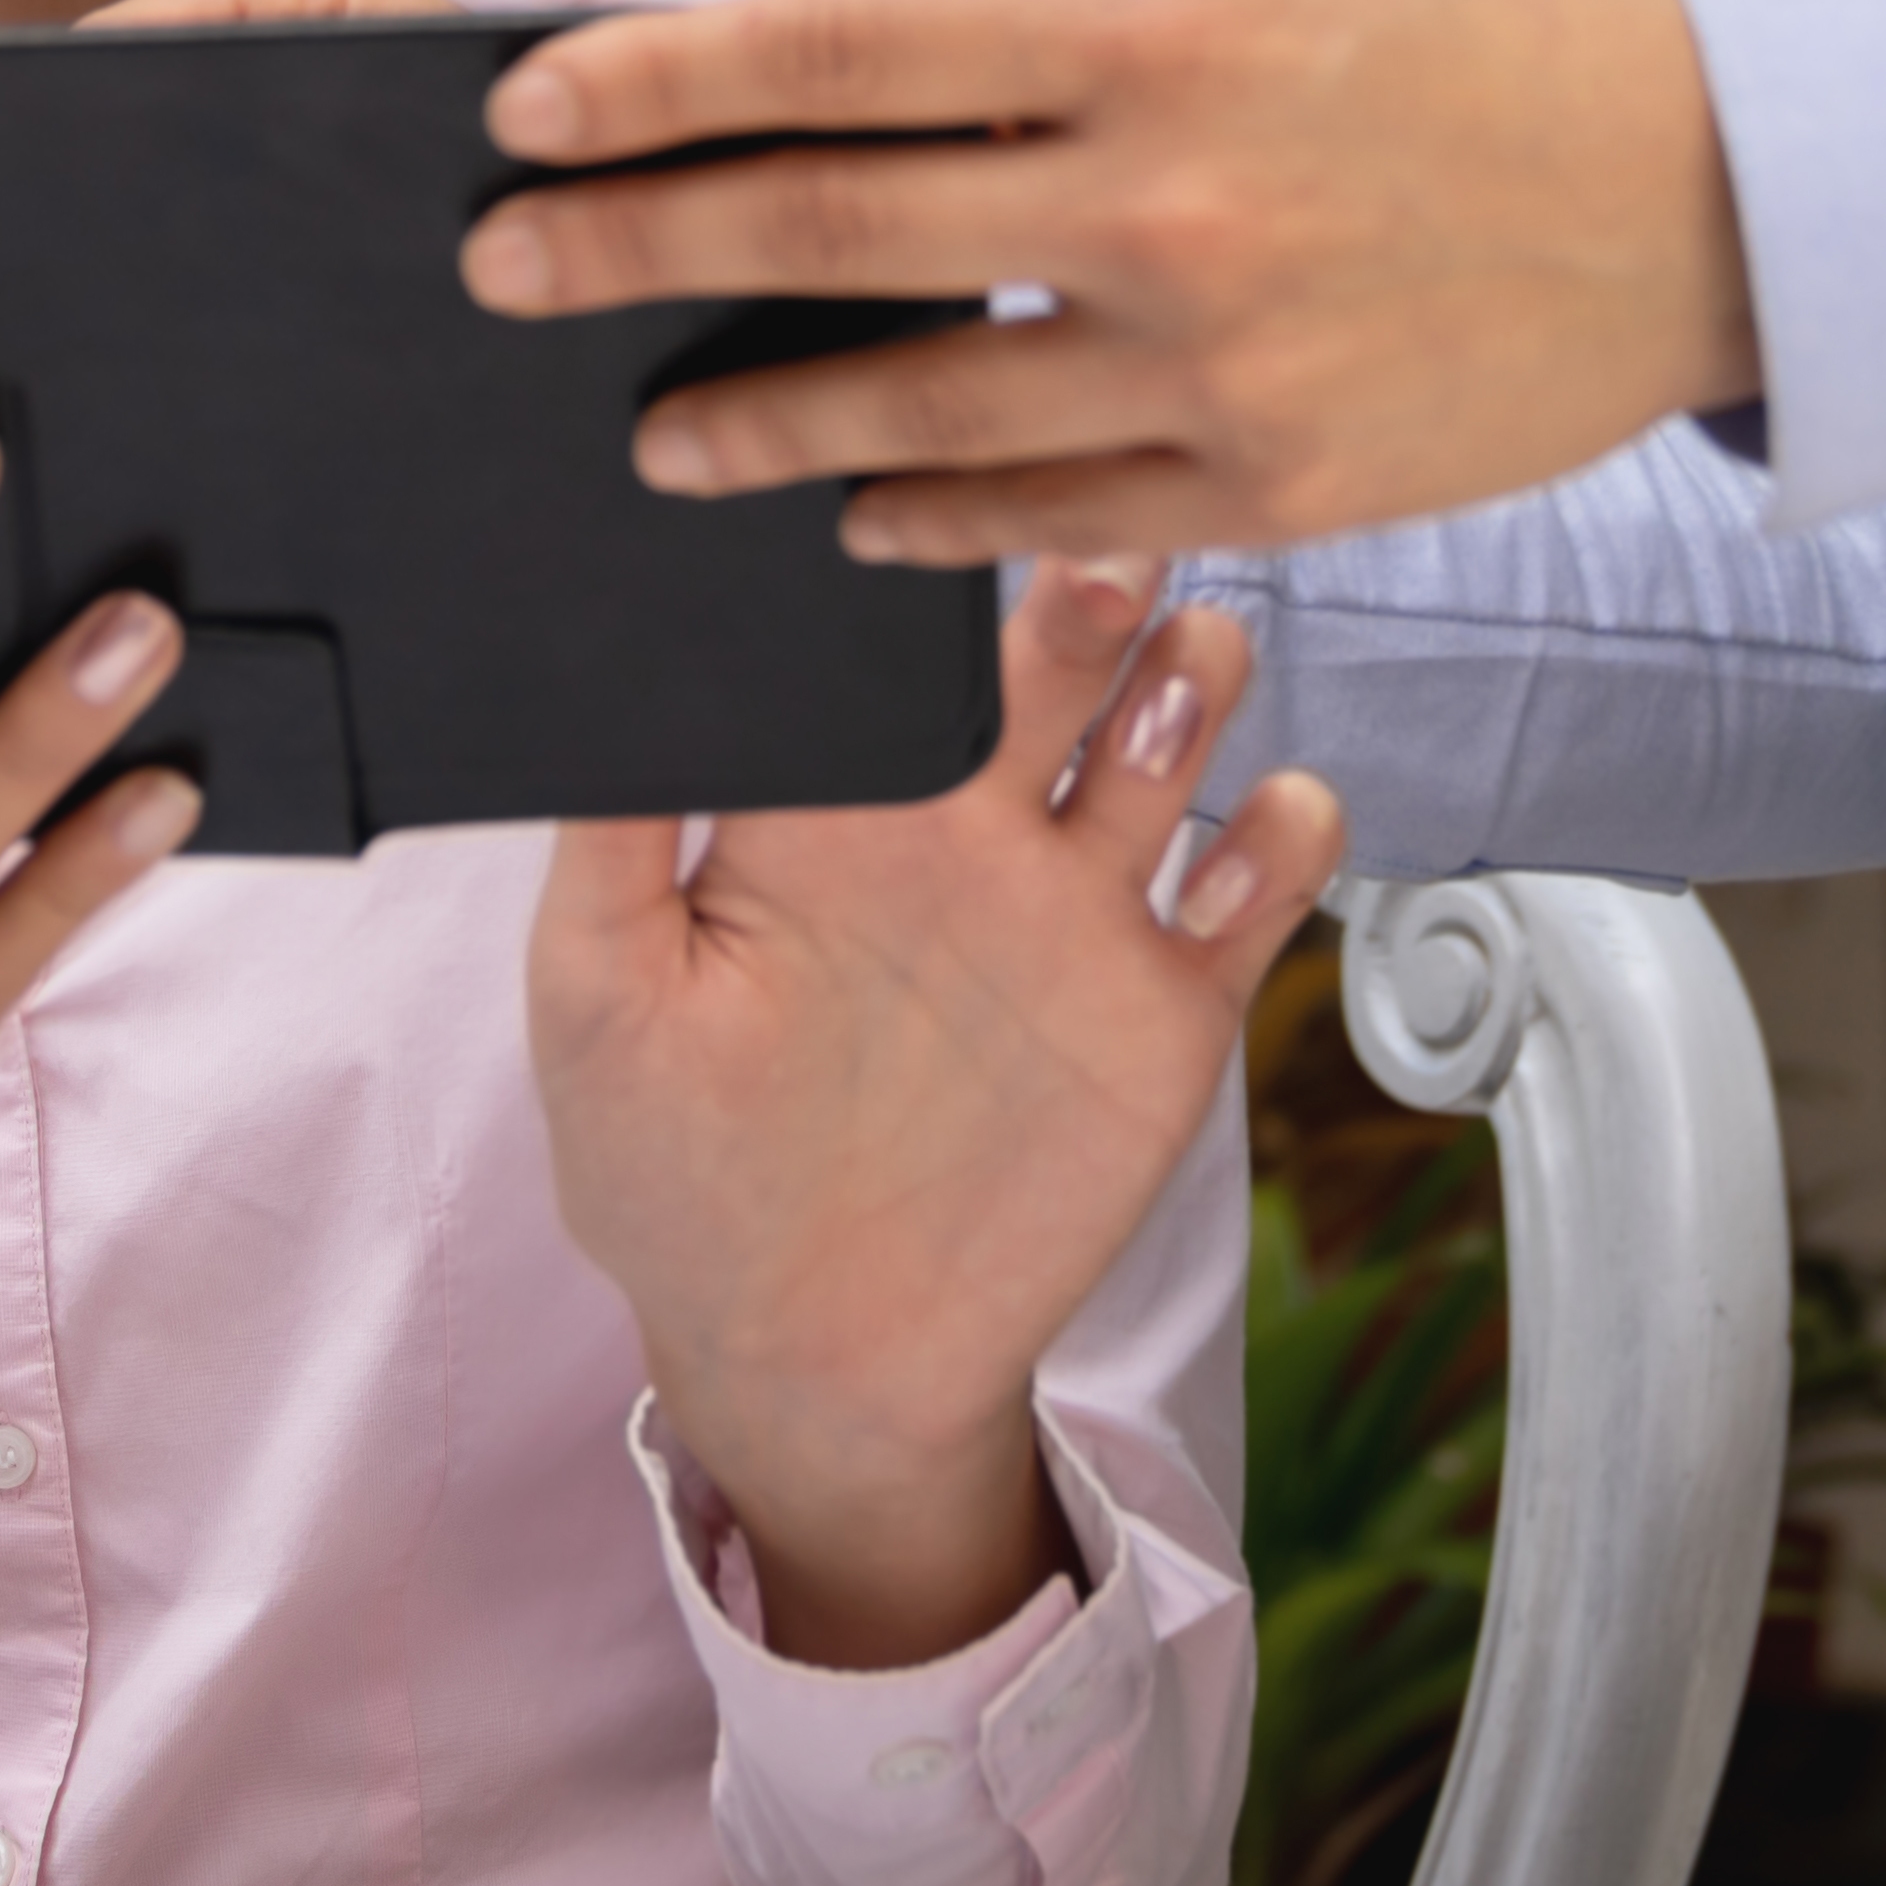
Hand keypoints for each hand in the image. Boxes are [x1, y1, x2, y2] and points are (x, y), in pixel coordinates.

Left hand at [459, 0, 1760, 563]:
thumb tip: (873, 95)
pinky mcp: (1279, 486)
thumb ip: (1074, 44)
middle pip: (827, 228)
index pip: (838, 48)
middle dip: (633, 250)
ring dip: (755, 425)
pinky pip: (1049, 519)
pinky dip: (928, 522)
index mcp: (1153, 27)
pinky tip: (849, 516)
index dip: (656, 79)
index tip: (525, 103)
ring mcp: (1218, 359)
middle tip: (504, 269)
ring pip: (915, 411)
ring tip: (650, 431)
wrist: (1725, 183)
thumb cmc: (1493, 36)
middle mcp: (1165, 195)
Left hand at [530, 565, 1347, 1668]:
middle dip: (1086, 591)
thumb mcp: (597, 999)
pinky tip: (1270, 822)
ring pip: (1164, 737)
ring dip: (1192, 682)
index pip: (892, 641)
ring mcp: (1070, 912)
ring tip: (1188, 667)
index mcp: (831, 807)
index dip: (928, 573)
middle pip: (1052, 656)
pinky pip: (1255, 893)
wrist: (808, 1364)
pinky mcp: (1163, 1010)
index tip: (942, 520)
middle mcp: (964, 831)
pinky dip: (1288, 841)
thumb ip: (608, 840)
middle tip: (1100, 558)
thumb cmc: (674, 1180)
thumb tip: (606, 679)